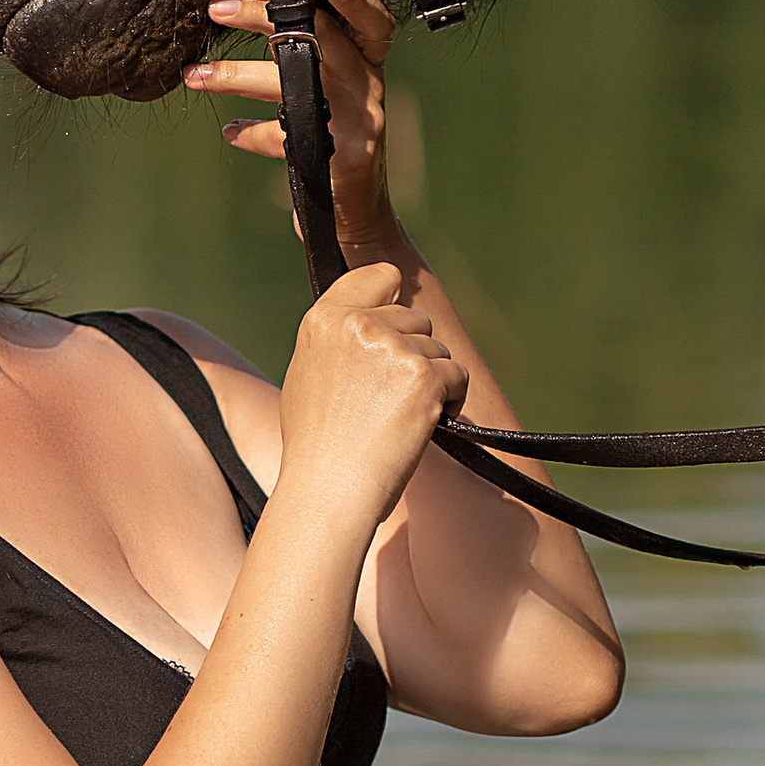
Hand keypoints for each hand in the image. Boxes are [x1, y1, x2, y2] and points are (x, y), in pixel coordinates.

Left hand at [182, 0, 402, 260]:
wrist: (357, 214)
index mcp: (369, 65)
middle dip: (264, 17)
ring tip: (193, 76)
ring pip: (292, 85)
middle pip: (319, 38)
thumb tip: (249, 15)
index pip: (374, 22)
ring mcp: (359, 123)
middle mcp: (369, 88)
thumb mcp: (334, 95)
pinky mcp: (342, 159)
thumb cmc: (337, 141)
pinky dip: (253, 134)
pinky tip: (230, 131)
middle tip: (216, 9)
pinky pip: (288, 139)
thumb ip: (310, 60)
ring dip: (236, 76)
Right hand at [277, 261, 467, 524]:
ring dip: (431, 379)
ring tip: (398, 417)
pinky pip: (457, 375)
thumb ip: (337, 336)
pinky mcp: (423, 375)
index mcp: (323, 319)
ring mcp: (392, 347)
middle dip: (412, 351)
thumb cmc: (317, 445)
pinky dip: (451, 400)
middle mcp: (357, 324)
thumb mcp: (307, 372)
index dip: (393, 295)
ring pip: (437, 348)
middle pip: (414, 317)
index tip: (395, 318)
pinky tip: (425, 424)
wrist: (329, 490)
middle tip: (387, 397)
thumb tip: (372, 313)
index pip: (377, 275)